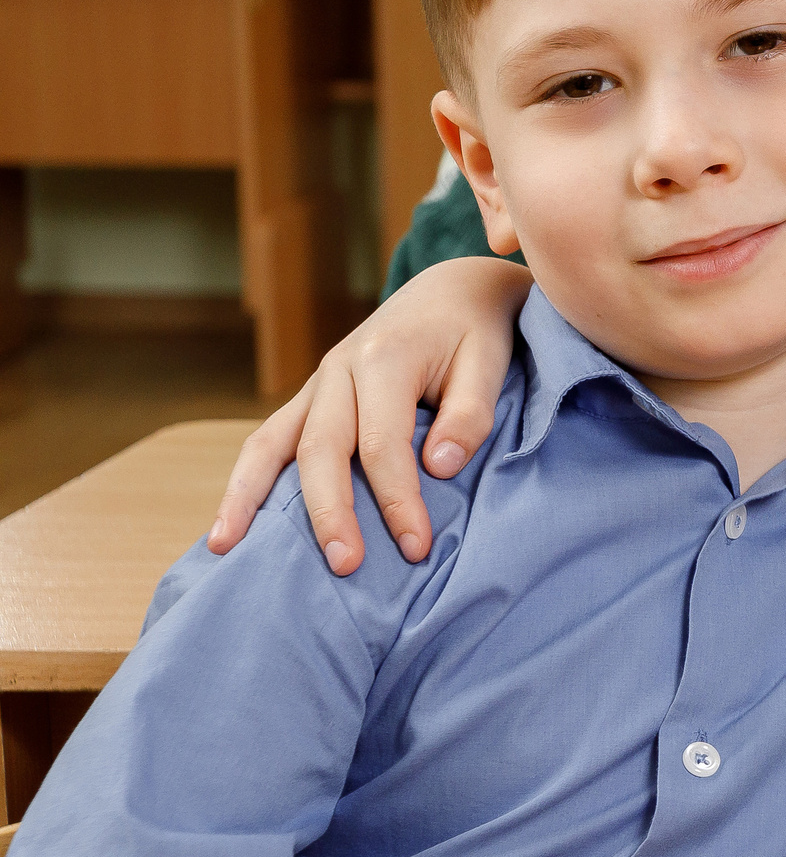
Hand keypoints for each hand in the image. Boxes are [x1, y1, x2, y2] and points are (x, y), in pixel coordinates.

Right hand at [210, 257, 534, 574]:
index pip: (383, 443)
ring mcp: (317, 383)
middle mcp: (339, 368)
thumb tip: (438, 467)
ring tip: (224, 548)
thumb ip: (470, 414)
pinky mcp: (311, 397)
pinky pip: (268, 439)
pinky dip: (245, 480)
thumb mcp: (490, 363)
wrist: (450, 291)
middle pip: (321, 449)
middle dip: (330, 511)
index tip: (415, 546)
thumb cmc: (477, 333)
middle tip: (345, 565)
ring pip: (271, 442)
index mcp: (384, 358)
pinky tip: (229, 524)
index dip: (398, 499)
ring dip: (248, 496)